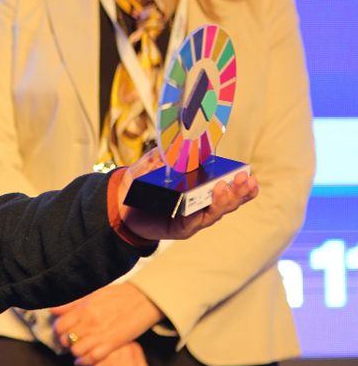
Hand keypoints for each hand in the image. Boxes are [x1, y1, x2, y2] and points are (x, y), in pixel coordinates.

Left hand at [52, 282, 161, 365]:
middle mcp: (89, 322)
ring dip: (76, 353)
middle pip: (67, 339)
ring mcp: (100, 334)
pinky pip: (92, 358)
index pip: (60, 326)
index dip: (58, 332)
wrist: (142, 299)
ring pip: (77, 350)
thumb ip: (72, 304)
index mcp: (83, 309)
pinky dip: (85, 362)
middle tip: (70, 343)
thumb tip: (53, 310)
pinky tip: (84, 361)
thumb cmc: (118, 295)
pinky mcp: (112, 344)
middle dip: (66, 343)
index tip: (62, 334)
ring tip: (78, 351)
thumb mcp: (92, 295)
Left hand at [118, 147, 257, 240]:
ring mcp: (194, 216)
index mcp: (199, 185)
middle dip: (240, 191)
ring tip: (232, 186)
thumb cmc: (138, 182)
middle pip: (229, 200)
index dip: (240, 181)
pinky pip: (197, 221)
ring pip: (217, 211)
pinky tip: (210, 198)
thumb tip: (179, 137)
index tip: (248, 173)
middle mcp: (201, 202)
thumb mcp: (150, 163)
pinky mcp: (183, 228)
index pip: (226, 184)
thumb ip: (165, 152)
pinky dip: (205, 211)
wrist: (118, 205)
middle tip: (247, 179)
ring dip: (227, 200)